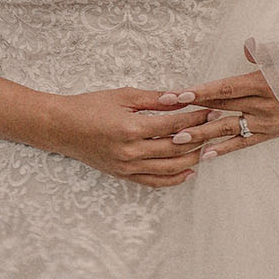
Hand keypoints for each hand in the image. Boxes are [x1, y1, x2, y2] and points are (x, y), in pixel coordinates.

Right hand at [43, 86, 222, 188]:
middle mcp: (131, 152)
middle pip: (176, 148)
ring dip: (192, 159)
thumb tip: (181, 97)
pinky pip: (154, 182)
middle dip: (200, 137)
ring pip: (170, 168)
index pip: (174, 124)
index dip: (195, 117)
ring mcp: (127, 167)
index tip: (211, 110)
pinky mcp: (123, 175)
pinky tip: (189, 171)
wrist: (60, 128)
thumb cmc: (89, 107)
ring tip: (208, 148)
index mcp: (131, 129)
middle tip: (217, 128)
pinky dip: (174, 178)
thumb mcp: (122, 96)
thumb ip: (154, 98)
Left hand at [162, 40, 278, 159]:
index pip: (226, 88)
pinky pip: (244, 144)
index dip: (201, 92)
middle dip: (191, 109)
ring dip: (202, 135)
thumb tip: (249, 46)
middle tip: (165, 113)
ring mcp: (267, 122)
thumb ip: (267, 49)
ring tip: (177, 139)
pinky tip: (205, 155)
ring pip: (228, 129)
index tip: (178, 95)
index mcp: (264, 83)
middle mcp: (264, 105)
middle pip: (221, 108)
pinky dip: (225, 149)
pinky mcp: (271, 134)